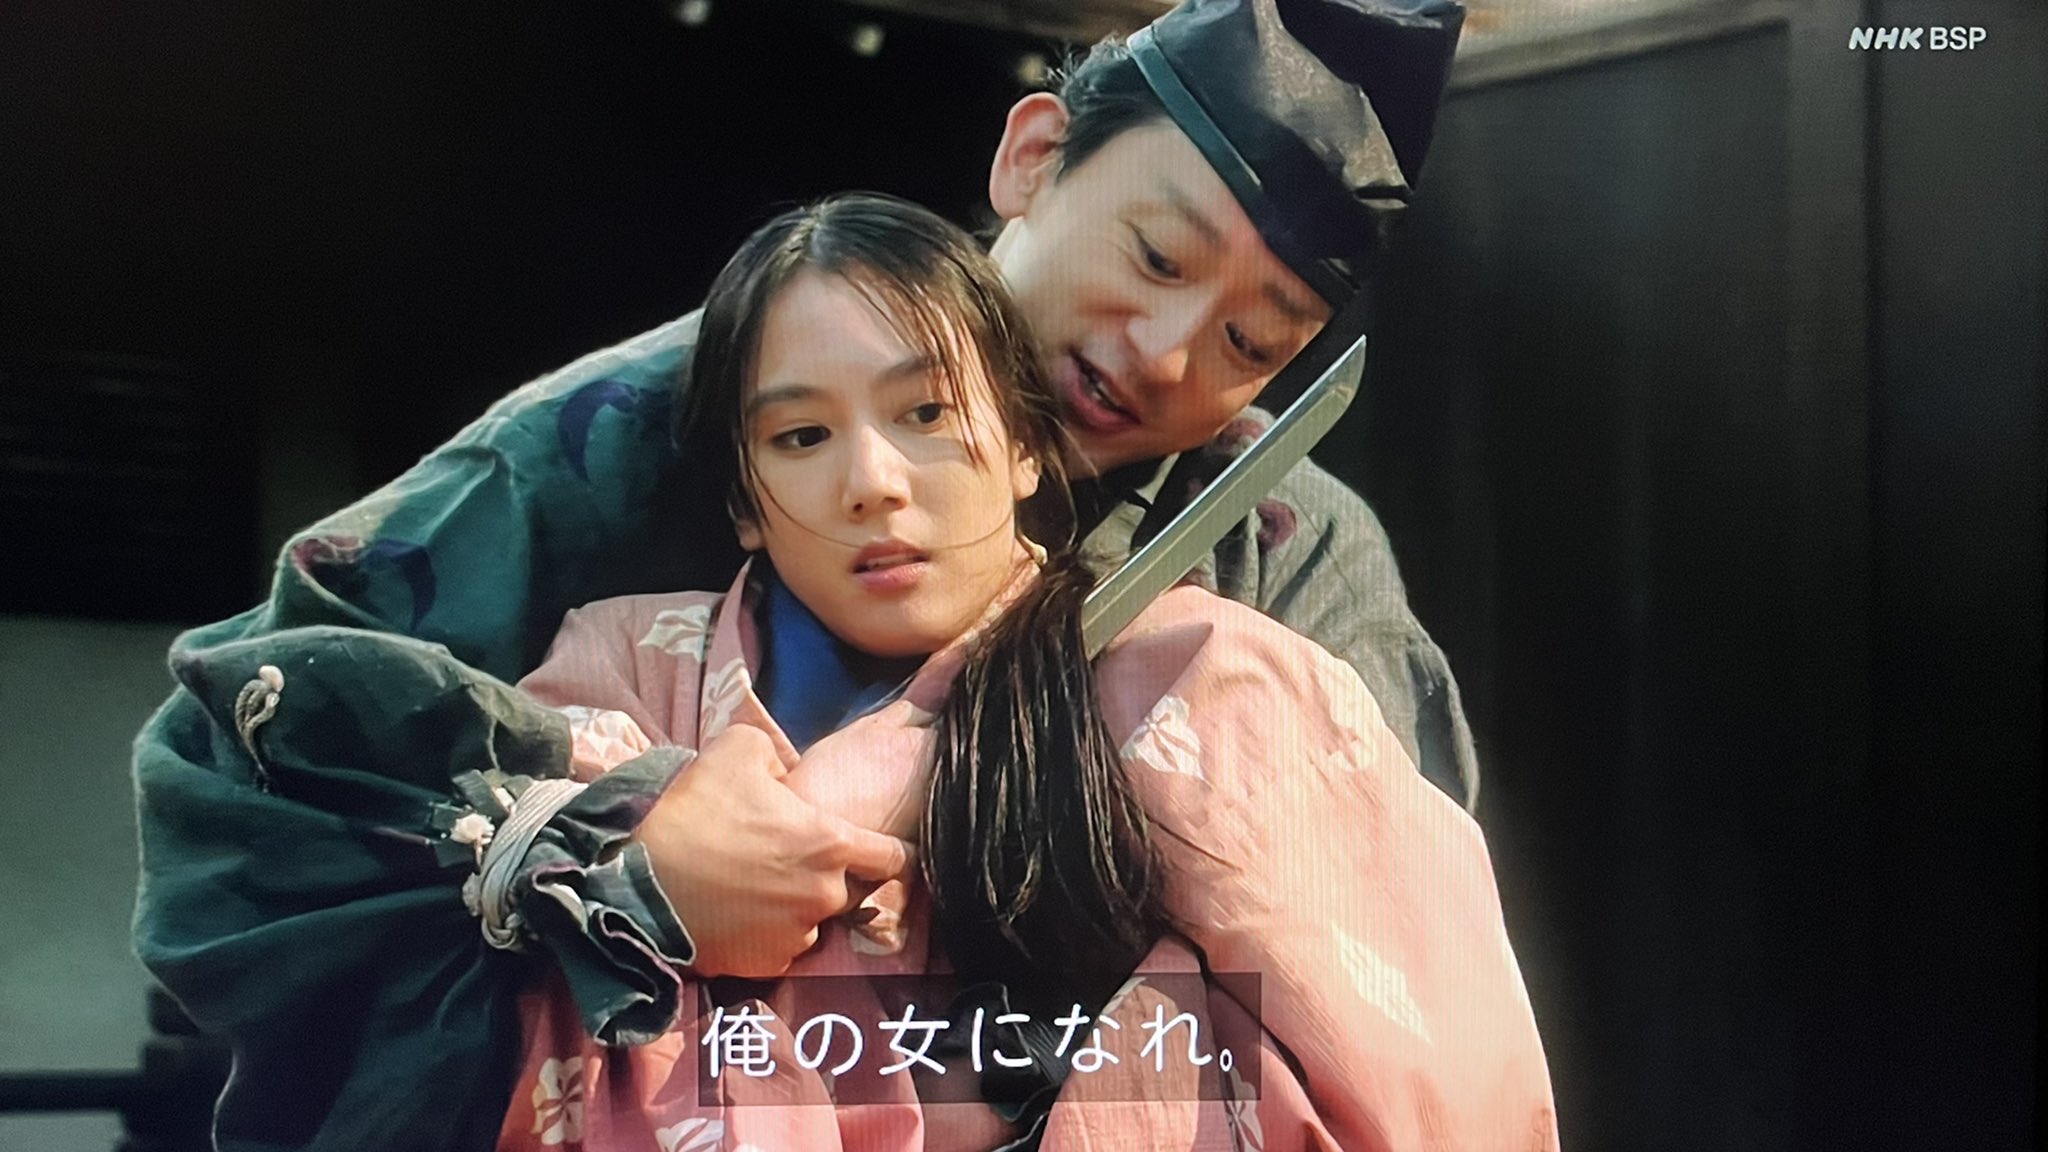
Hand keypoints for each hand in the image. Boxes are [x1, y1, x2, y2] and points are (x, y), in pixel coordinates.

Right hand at [628, 724, 912, 978]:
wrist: (638, 885)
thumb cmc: (693, 812)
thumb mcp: (738, 749)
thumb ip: (781, 755)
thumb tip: (791, 774)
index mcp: (830, 844)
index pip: (894, 856)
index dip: (892, 850)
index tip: (882, 850)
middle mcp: (825, 895)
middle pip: (848, 887)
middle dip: (827, 874)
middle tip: (785, 859)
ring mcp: (798, 935)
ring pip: (814, 917)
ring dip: (797, 903)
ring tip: (754, 885)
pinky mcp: (768, 965)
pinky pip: (783, 945)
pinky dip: (769, 932)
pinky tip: (739, 912)